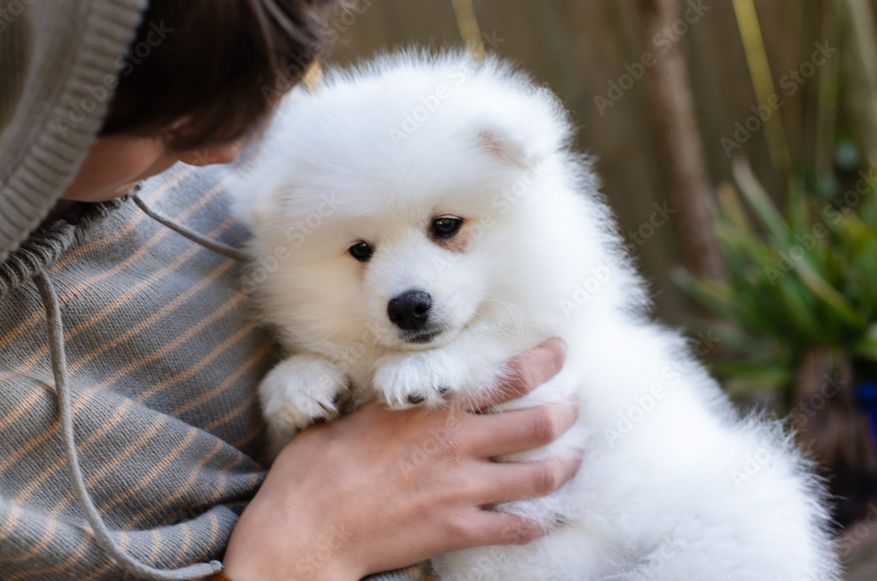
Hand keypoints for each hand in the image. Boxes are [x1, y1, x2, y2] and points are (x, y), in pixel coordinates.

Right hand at [221, 338, 577, 580]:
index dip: (544, 361)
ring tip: (573, 459)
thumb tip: (399, 386)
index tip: (559, 352)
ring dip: (565, 465)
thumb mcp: (350, 412)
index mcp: (431, 410)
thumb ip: (388, 400)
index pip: (506, 377)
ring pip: (539, 476)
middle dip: (567, 414)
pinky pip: (516, 527)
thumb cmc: (316, 468)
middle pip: (538, 424)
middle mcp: (456, 445)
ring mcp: (461, 490)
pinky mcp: (456, 530)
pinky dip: (539, 520)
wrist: (307, 528)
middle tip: (574, 408)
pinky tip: (546, 516)